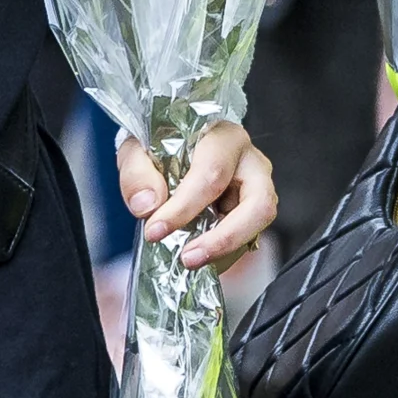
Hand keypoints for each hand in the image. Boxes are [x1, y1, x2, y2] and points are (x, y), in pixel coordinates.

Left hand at [117, 122, 276, 268]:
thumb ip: (137, 175)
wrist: (167, 147)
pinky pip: (250, 237)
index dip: (184, 207)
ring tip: (192, 260)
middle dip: (223, 237)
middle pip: (258, 203)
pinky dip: (225, 253)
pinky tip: (200, 257)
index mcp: (222, 137)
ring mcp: (257, 187)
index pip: (212, 173)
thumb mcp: (136, 151)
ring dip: (227, 248)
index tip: (156, 230)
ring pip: (260, 223)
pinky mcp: (253, 210)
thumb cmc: (157, 146)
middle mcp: (250, 161)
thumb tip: (148, 205)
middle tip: (188, 258)